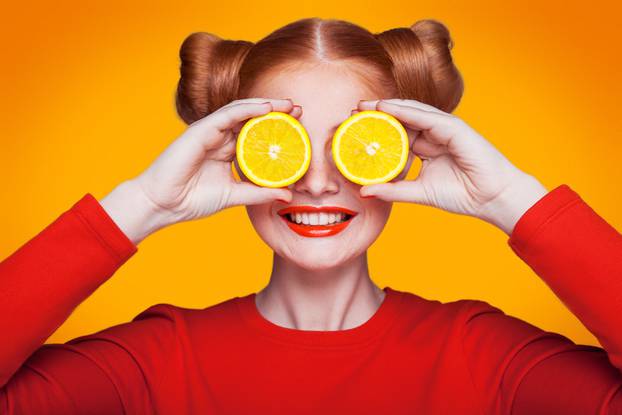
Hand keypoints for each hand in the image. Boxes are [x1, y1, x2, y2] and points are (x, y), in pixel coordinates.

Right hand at [101, 98, 298, 244]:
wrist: (163, 204)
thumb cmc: (191, 200)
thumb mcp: (234, 196)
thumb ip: (259, 193)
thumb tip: (287, 195)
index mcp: (227, 152)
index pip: (256, 135)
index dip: (277, 129)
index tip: (300, 128)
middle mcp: (220, 138)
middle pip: (252, 119)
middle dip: (277, 113)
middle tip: (300, 110)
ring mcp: (210, 132)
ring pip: (242, 111)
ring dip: (266, 106)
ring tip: (288, 105)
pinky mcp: (200, 130)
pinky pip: (227, 114)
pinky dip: (248, 109)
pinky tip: (266, 108)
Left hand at [355, 99, 547, 234]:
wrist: (492, 198)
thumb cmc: (463, 194)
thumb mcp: (419, 192)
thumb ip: (393, 190)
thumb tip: (364, 192)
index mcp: (425, 147)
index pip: (396, 134)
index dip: (375, 130)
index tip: (352, 129)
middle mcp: (433, 134)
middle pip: (400, 119)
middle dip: (376, 114)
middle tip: (352, 111)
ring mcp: (443, 128)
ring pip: (410, 112)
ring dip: (387, 108)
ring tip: (365, 106)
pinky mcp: (454, 127)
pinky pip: (426, 116)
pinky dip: (406, 111)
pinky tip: (387, 108)